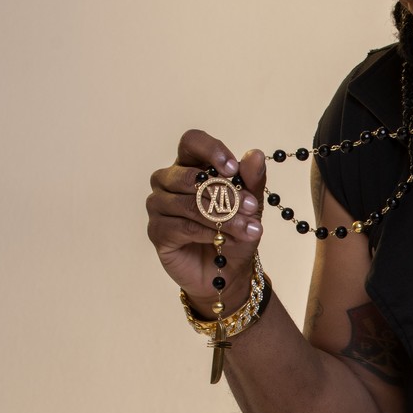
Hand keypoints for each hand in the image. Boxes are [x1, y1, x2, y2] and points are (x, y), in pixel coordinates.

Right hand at [146, 130, 265, 311]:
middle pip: (189, 175)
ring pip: (187, 203)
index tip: (233, 169)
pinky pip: (181, 226)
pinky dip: (206, 232)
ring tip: (246, 229)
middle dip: (224, 193)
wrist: (228, 271)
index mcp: (191, 165)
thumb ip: (252, 180)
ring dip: (221, 216)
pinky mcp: (156, 231)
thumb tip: (256, 154)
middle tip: (250, 207)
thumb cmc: (235, 232)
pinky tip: (221, 239)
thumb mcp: (250, 206)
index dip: (211, 150)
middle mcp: (169, 180)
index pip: (191, 141)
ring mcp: (159, 205)